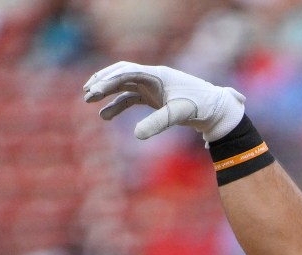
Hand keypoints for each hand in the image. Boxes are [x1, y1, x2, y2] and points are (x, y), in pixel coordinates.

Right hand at [83, 62, 244, 141]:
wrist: (215, 110)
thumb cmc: (200, 107)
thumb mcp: (178, 114)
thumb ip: (158, 123)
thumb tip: (136, 135)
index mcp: (157, 74)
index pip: (127, 71)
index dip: (109, 79)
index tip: (95, 90)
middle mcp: (152, 77)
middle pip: (121, 74)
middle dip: (102, 82)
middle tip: (86, 93)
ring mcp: (152, 87)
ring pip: (123, 86)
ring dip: (106, 92)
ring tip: (89, 100)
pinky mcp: (154, 98)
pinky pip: (130, 99)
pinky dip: (117, 105)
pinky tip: (104, 116)